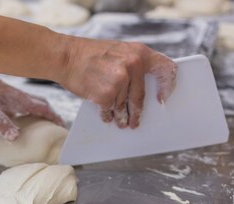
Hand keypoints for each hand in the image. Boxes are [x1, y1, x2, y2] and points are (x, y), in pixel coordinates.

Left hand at [0, 71, 64, 140]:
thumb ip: (2, 123)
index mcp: (18, 99)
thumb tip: (15, 138)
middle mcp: (17, 96)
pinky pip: (20, 106)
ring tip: (44, 126)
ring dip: (41, 113)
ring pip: (32, 104)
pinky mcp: (2, 97)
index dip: (54, 117)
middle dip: (52, 114)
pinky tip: (21, 122)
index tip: (63, 127)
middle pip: (41, 104)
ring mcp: (10, 96)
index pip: (43, 108)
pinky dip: (26, 113)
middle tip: (58, 126)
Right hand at [59, 38, 176, 128]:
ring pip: (123, 106)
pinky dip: (107, 115)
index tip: (162, 99)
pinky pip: (110, 110)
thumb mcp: (118, 51)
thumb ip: (133, 65)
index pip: (166, 69)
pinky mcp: (106, 94)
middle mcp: (133, 65)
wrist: (66, 57)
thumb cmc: (89, 55)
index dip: (167, 86)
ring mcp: (120, 81)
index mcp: (139, 52)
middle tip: (135, 121)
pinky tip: (106, 116)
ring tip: (120, 122)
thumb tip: (141, 87)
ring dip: (121, 117)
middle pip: (140, 97)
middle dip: (137, 113)